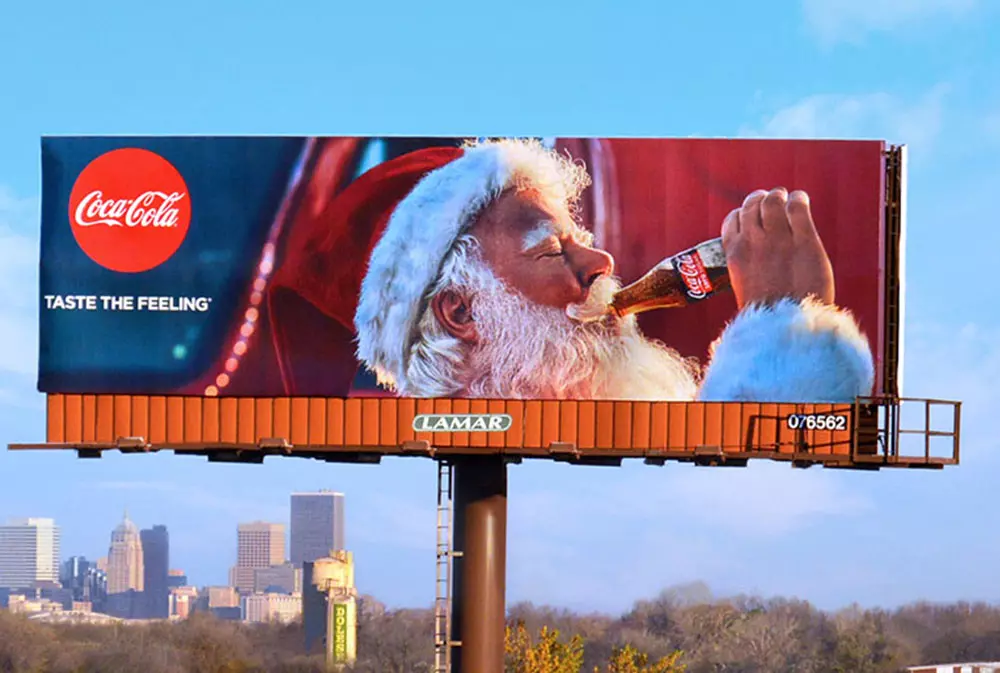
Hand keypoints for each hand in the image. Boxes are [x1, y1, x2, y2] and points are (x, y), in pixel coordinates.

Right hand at [722, 187, 834, 309]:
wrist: (784, 325)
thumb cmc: (765, 311)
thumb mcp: (743, 285)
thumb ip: (745, 264)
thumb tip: (753, 253)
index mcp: (735, 253)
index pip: (732, 219)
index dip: (743, 213)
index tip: (753, 216)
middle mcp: (753, 241)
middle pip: (752, 204)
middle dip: (761, 199)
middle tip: (773, 201)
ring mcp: (778, 240)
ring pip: (773, 201)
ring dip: (780, 196)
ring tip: (788, 199)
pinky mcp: (804, 241)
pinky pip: (798, 208)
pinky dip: (799, 200)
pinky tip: (801, 201)